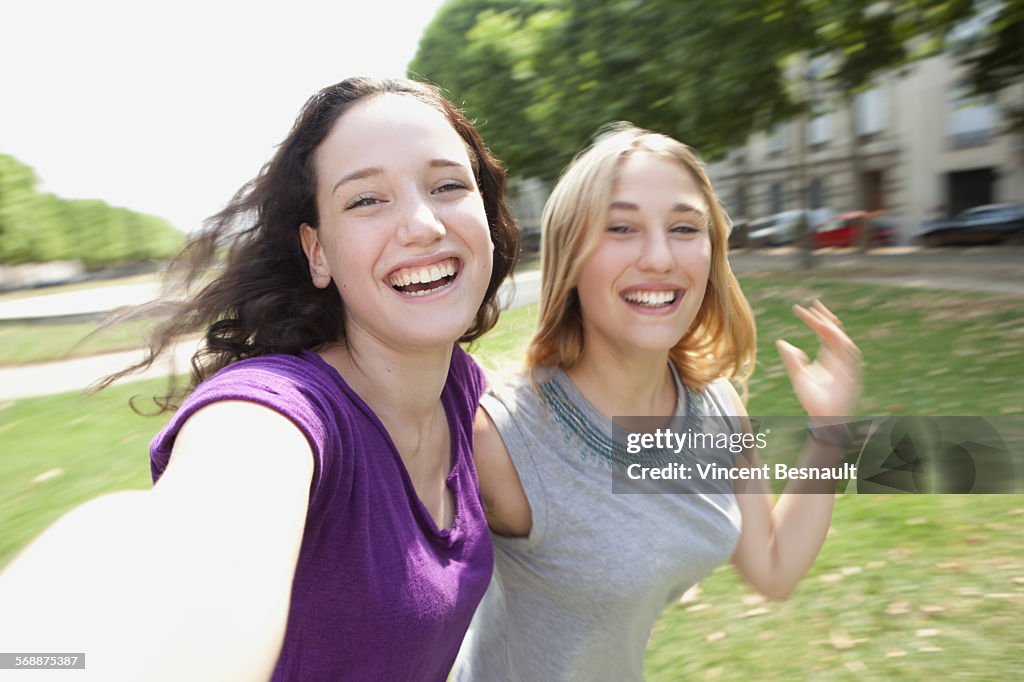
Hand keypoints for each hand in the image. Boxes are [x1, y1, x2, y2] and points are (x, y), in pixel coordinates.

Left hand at [775, 300, 861, 417]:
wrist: (824, 417)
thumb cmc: (811, 400)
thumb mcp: (798, 375)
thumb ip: (791, 359)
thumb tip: (781, 342)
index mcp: (828, 357)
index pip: (822, 333)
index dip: (813, 320)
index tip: (799, 310)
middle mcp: (839, 357)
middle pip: (834, 332)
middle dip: (825, 317)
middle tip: (814, 304)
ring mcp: (846, 363)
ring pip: (842, 339)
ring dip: (831, 327)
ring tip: (819, 317)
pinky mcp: (852, 371)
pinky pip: (848, 351)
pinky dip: (840, 341)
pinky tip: (829, 331)